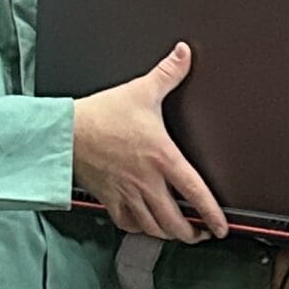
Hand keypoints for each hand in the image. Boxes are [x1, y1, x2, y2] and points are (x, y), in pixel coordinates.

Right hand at [72, 43, 227, 244]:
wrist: (66, 131)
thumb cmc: (102, 114)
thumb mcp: (142, 91)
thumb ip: (168, 73)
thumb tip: (185, 54)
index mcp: (162, 158)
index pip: (195, 193)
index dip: (212, 214)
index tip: (222, 226)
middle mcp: (147, 181)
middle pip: (174, 221)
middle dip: (191, 234)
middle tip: (200, 233)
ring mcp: (127, 193)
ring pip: (153, 227)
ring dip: (167, 234)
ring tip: (178, 233)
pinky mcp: (109, 198)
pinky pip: (127, 223)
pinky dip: (138, 229)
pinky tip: (144, 226)